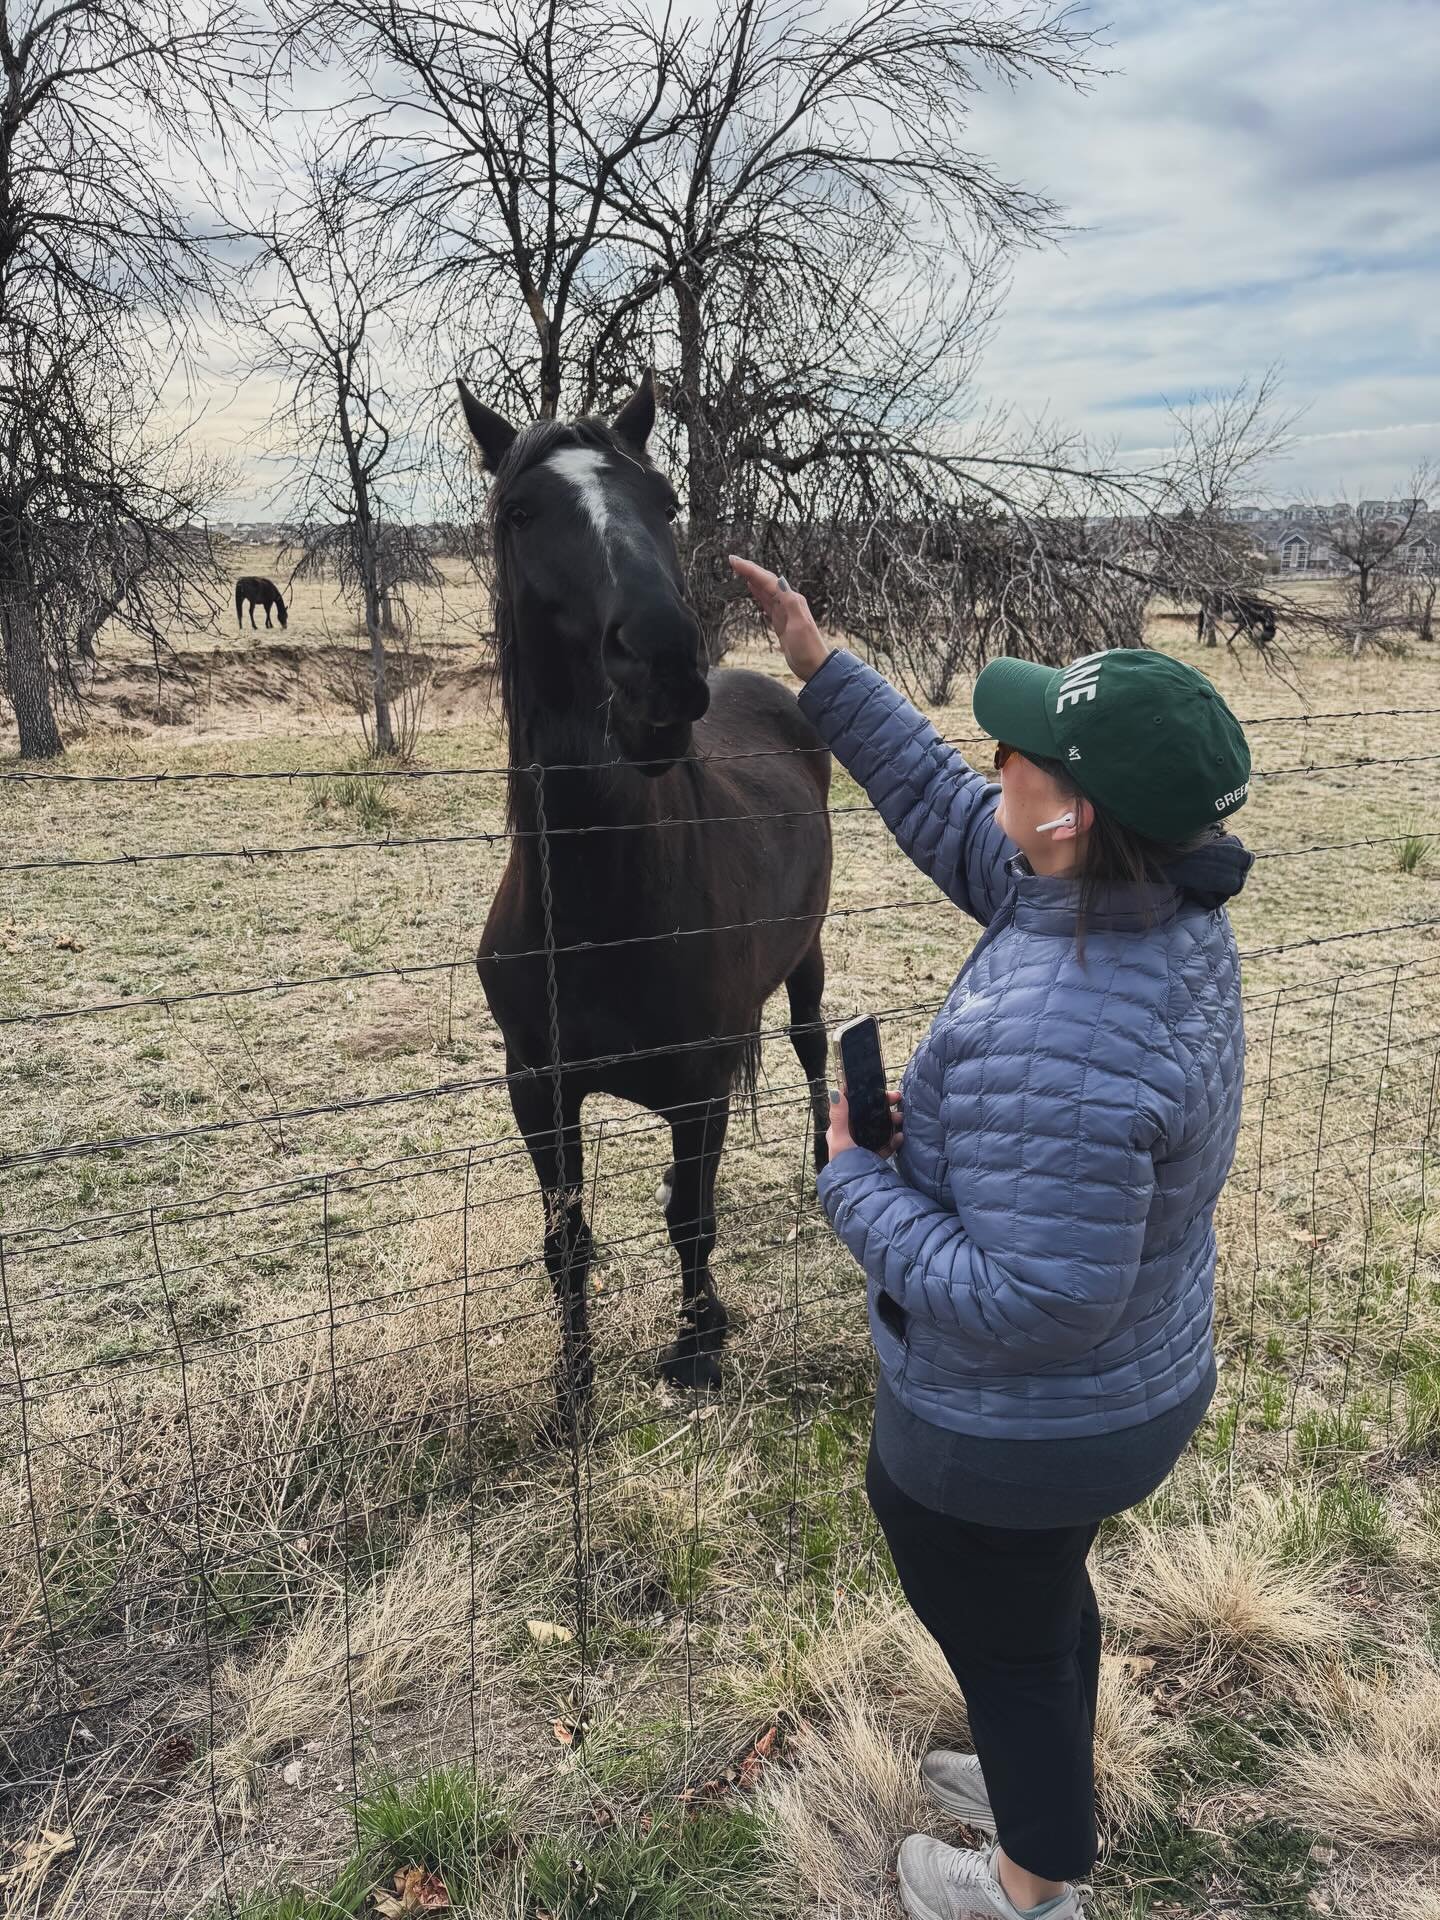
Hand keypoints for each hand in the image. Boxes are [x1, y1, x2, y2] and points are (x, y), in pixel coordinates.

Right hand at [727, 554, 829, 682]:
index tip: (734, 561)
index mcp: (792, 600)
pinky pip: (767, 601)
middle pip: (766, 581)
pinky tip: (752, 586)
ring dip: (752, 577)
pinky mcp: (780, 620)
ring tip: (739, 568)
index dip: (751, 570)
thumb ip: (791, 603)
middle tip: (732, 561)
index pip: (768, 580)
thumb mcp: (800, 626)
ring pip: (765, 589)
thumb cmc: (807, 648)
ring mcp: (784, 611)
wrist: (814, 666)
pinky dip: (758, 592)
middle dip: (749, 570)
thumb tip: (780, 581)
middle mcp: (789, 601)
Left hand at [828, 1088, 904, 1160]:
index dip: (866, 1095)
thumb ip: (840, 1116)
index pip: (853, 1106)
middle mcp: (852, 1135)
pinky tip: (900, 1137)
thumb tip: (835, 1091)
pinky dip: (894, 1140)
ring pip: (880, 1127)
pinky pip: (887, 1144)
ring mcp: (865, 1145)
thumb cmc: (844, 1164)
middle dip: (884, 1107)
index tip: (880, 1088)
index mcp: (840, 1129)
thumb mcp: (840, 1139)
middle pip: (870, 1115)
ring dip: (891, 1122)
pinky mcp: (875, 1156)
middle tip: (897, 1099)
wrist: (858, 1190)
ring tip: (901, 1120)